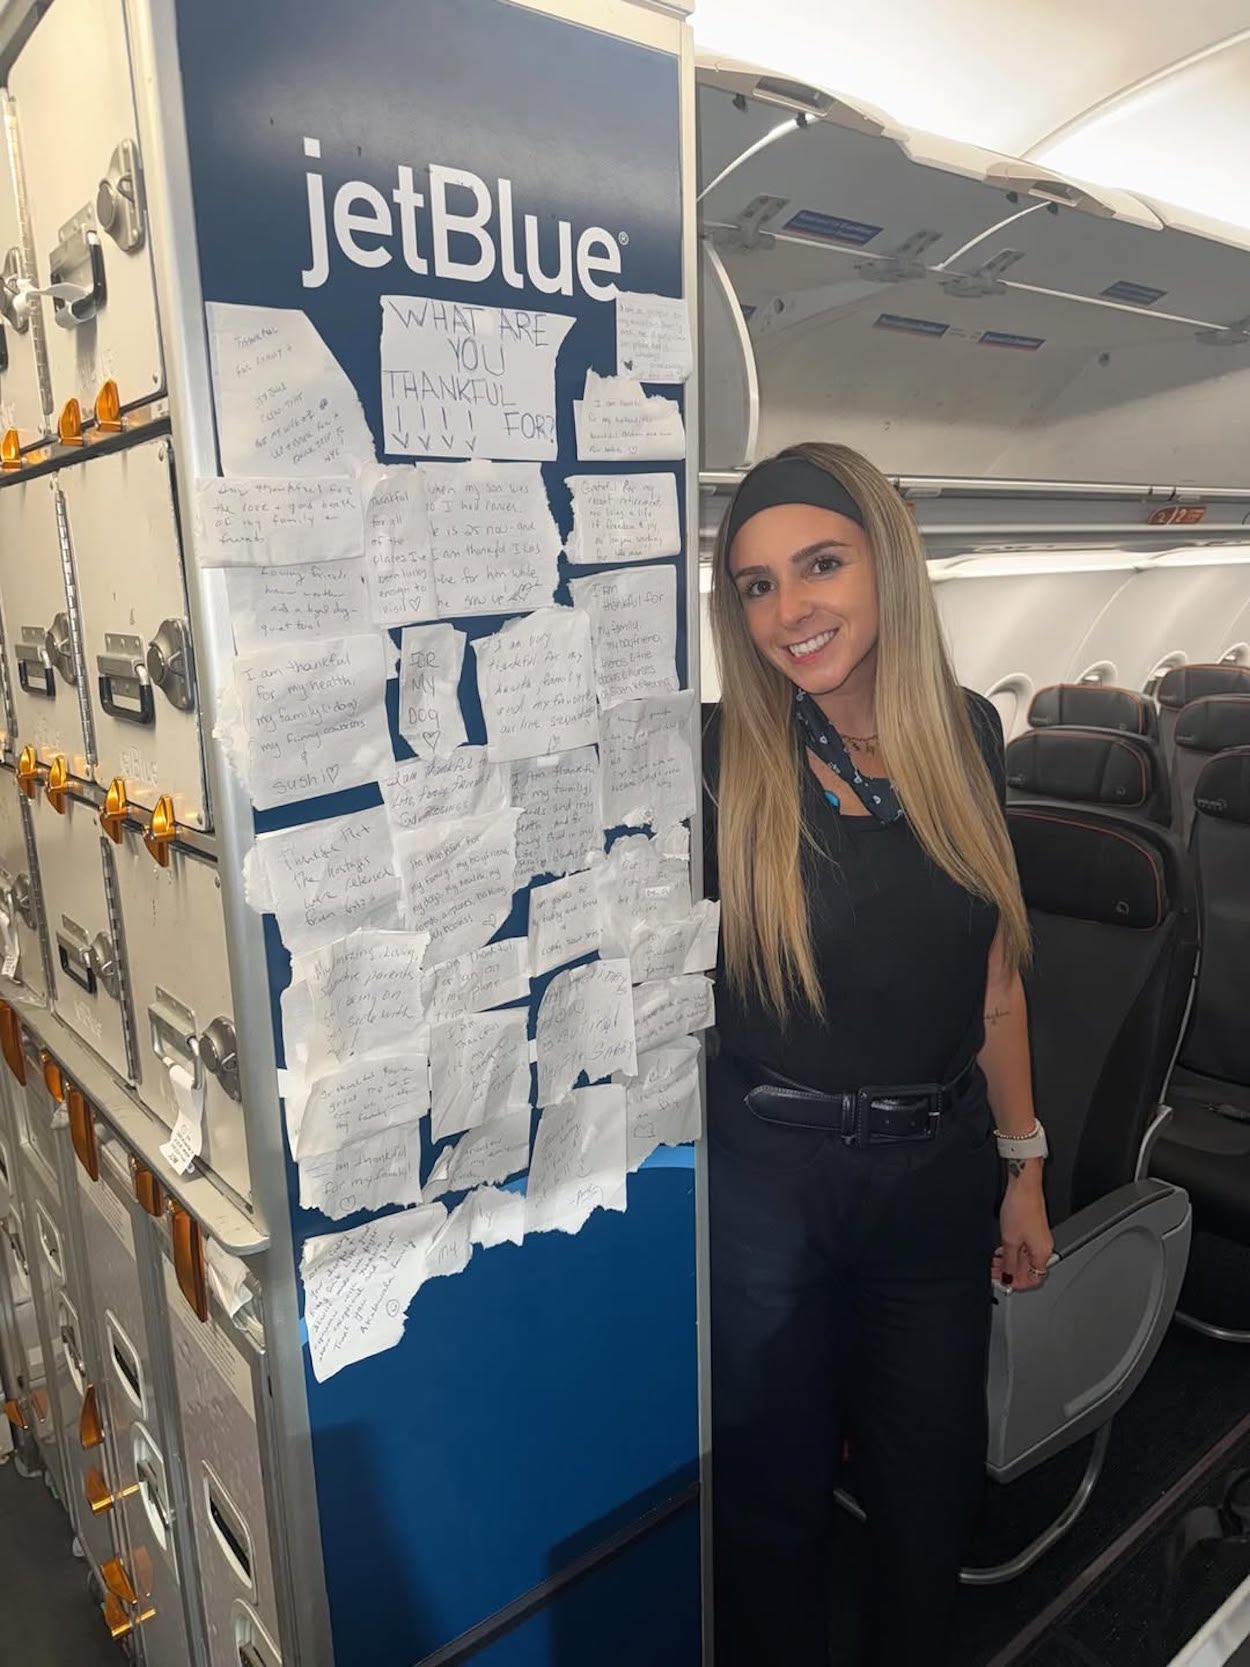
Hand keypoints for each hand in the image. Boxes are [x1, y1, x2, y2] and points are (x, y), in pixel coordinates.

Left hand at [993, 1173, 1053, 1291]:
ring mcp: (1039, 1238)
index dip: (1018, 1284)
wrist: (1024, 1186)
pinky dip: (1012, 1252)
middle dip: (1010, 1272)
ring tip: (994, 1262)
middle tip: (994, 1272)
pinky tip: (1000, 1250)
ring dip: (1009, 1262)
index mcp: (1042, 1253)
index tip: (1003, 1282)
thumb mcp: (1009, 1240)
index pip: (1034, 1279)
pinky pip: (1024, 1248)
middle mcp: (1043, 1247)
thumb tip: (1008, 1276)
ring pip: (1025, 1258)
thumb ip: (1008, 1261)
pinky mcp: (1033, 1230)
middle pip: (1029, 1269)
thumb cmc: (1020, 1207)